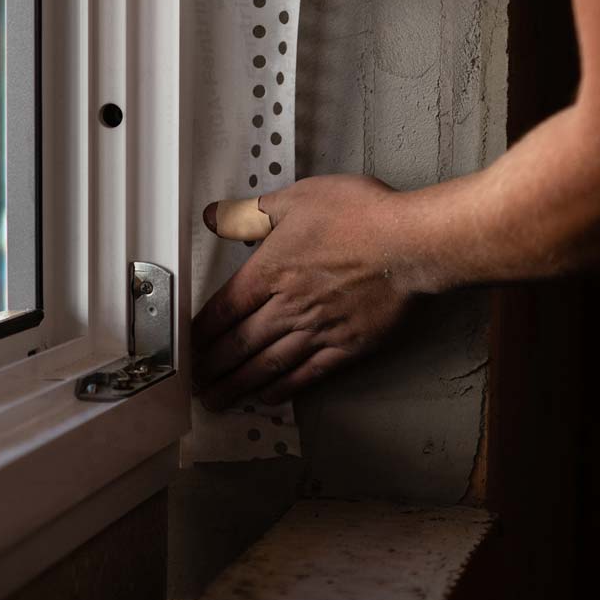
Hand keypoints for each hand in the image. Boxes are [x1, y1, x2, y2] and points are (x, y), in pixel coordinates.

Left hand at [192, 175, 415, 409]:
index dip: (202, 332)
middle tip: (195, 386)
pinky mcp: (347, 346)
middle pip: (240, 344)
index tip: (188, 348)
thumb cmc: (361, 215)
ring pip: (268, 365)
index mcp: (272, 270)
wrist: (411, 244)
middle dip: (213, 368)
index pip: (225, 309)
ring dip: (239, 385)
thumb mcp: (298, 198)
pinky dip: (284, 388)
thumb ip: (252, 212)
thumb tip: (215, 216)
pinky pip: (307, 374)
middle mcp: (289, 306)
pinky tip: (269, 395)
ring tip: (219, 401)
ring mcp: (318, 329)